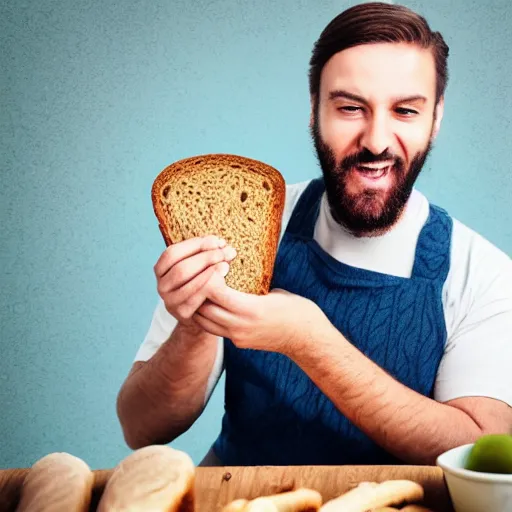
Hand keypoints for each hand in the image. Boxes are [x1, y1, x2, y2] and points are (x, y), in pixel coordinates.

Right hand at [153, 235, 236, 327]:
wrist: (202, 312)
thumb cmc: (201, 281)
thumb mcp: (199, 264)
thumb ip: (206, 252)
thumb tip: (220, 243)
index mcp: (161, 269)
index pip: (172, 253)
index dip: (195, 245)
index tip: (216, 241)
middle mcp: (162, 285)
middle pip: (181, 268)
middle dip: (206, 258)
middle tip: (226, 252)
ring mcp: (170, 301)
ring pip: (188, 283)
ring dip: (209, 271)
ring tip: (226, 264)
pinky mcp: (182, 313)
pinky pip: (195, 298)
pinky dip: (209, 286)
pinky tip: (222, 279)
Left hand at [193, 279, 325, 354]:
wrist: (307, 341)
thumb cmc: (298, 311)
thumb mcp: (276, 292)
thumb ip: (252, 287)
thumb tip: (236, 273)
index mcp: (251, 309)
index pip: (215, 292)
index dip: (208, 276)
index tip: (211, 264)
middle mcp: (240, 325)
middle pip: (203, 307)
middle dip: (197, 290)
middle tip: (199, 274)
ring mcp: (237, 337)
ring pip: (203, 321)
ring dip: (198, 305)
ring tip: (199, 288)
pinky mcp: (238, 343)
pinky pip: (213, 328)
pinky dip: (207, 315)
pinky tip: (210, 303)